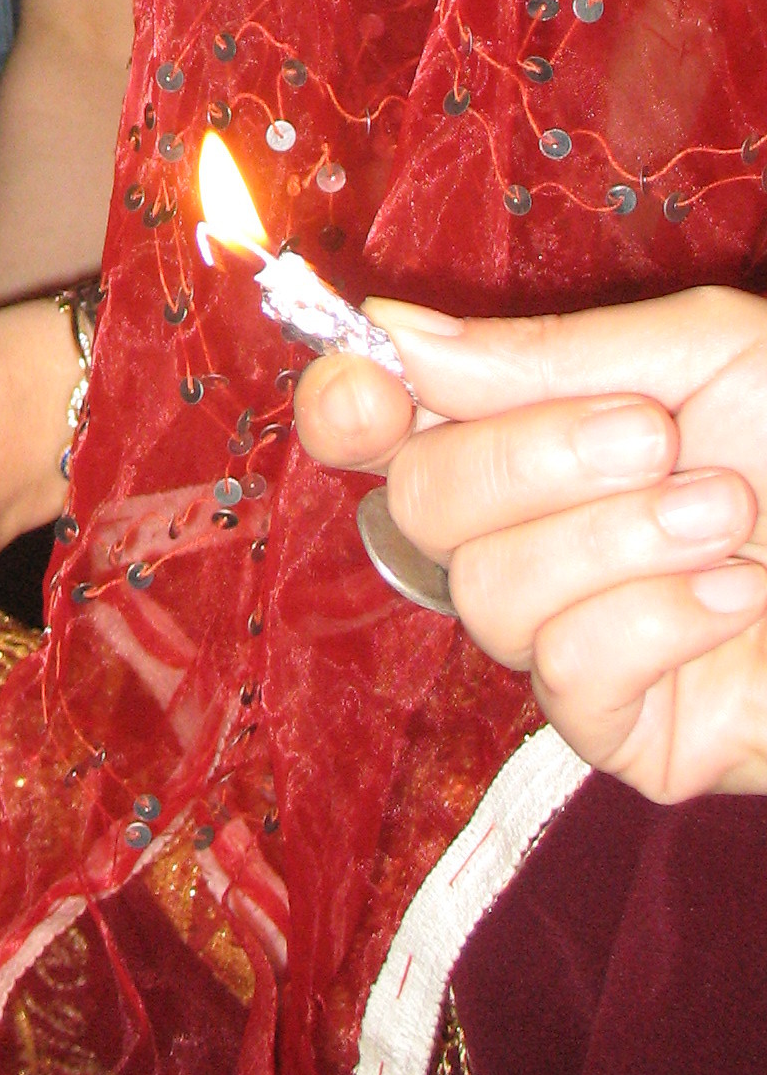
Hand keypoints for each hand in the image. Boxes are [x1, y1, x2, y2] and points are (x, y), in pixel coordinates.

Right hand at [295, 289, 766, 798]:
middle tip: (656, 437)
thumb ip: (547, 355)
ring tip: (730, 516)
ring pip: (490, 593)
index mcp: (539, 434)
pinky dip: (657, 618)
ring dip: (619, 538)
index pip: (384, 429)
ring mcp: (576, 643)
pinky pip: (567, 676)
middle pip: (418, 506)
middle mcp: (536, 538)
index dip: (347, 406)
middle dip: (529, 458)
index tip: (370, 386)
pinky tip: (736, 596)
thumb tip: (389, 336)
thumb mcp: (707, 356)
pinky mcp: (628, 738)